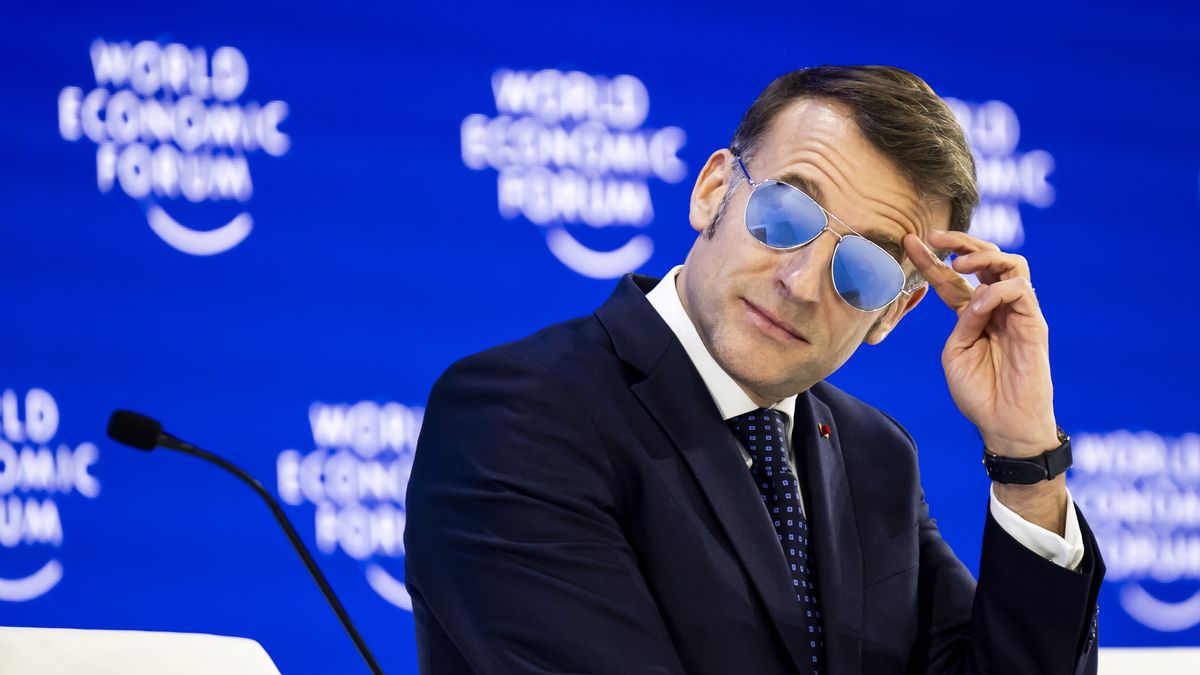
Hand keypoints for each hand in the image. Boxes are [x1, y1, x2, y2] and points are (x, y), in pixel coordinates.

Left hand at [904, 230, 1058, 456]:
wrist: (1003, 421)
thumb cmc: (978, 391)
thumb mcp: (956, 352)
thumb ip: (962, 322)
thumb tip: (975, 296)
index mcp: (972, 314)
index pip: (951, 278)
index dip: (931, 259)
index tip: (909, 240)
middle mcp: (996, 307)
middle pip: (985, 259)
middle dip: (961, 242)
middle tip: (936, 237)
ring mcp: (1017, 312)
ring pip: (1011, 263)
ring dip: (982, 257)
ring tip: (959, 265)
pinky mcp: (1034, 323)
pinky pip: (1020, 290)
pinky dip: (997, 290)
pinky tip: (981, 304)